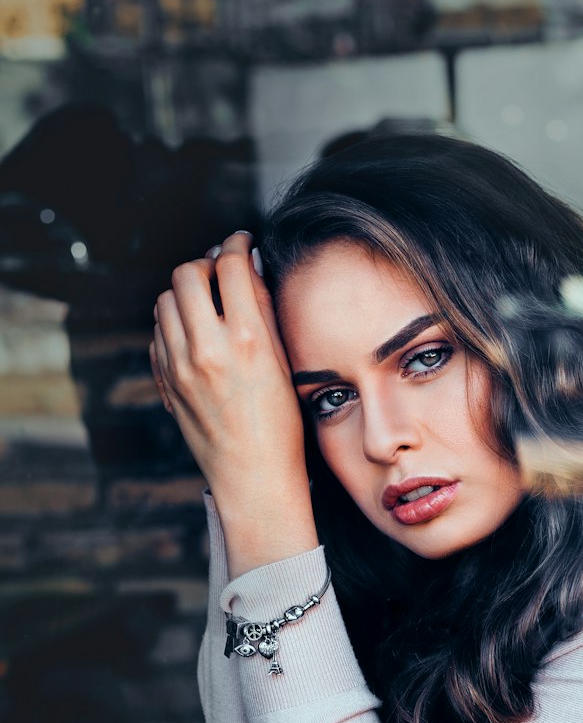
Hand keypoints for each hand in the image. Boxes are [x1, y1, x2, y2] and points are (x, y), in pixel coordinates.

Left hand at [151, 231, 318, 573]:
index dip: (236, 244)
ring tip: (205, 303)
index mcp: (247, 341)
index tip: (241, 242)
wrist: (255, 480)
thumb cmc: (282, 429)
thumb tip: (250, 266)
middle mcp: (207, 349)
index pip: (230, 265)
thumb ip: (263, 313)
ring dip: (184, 293)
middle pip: (187, 273)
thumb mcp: (285, 365)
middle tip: (219, 271)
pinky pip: (157, 334)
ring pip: (165, 301)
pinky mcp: (166, 383)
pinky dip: (173, 324)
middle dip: (204, 263)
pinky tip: (194, 335)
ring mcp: (180, 367)